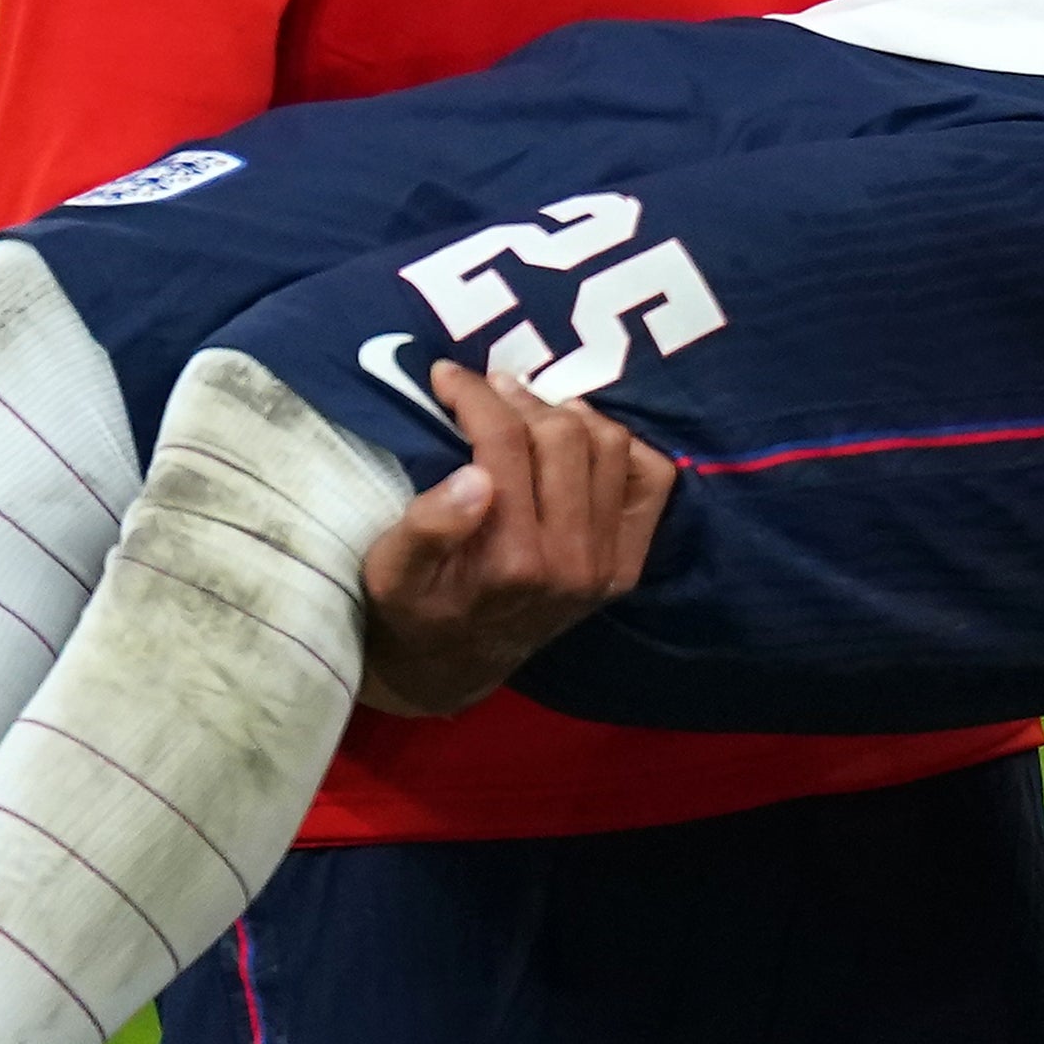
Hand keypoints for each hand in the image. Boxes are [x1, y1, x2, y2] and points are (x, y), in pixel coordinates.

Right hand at [351, 362, 679, 718]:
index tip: (446, 375)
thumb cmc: (412, 609)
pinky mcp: (628, 564)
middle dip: (519, 398)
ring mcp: (608, 564)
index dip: (474, 395)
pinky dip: (622, 447)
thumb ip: (428, 526)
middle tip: (485, 389)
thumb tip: (474, 475)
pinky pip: (652, 480)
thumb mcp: (391, 573)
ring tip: (526, 409)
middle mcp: (572, 562)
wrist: (454, 667)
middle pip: (564, 436)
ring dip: (568, 414)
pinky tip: (578, 439)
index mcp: (512, 561)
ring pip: (610, 446)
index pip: (506, 443)